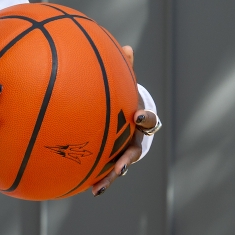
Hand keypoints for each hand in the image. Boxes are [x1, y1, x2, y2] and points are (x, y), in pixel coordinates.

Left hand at [90, 45, 158, 195]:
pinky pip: (104, 169)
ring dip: (112, 175)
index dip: (145, 117)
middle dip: (129, 158)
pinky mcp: (112, 158)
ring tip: (100, 185)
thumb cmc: (122, 97)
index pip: (148, 119)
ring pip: (120, 166)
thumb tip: (126, 47)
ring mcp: (124, 150)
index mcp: (138, 119)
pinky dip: (97, 178)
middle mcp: (134, 138)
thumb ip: (124, 68)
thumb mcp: (124, 83)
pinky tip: (86, 187)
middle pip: (136, 150)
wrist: (124, 115)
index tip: (138, 116)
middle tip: (123, 164)